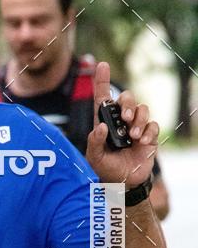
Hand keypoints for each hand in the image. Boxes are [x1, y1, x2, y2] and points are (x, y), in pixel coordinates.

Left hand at [86, 61, 158, 189]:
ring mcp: (136, 126)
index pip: (103, 98)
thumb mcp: (95, 158)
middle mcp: (121, 121)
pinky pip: (153, 124)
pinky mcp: (149, 135)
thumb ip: (94, 142)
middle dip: (127, 104)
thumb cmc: (106, 169)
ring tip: (134, 136)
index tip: (101, 65)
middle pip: (127, 98)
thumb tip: (100, 126)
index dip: (102, 81)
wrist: (124, 183)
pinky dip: (149, 131)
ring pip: (142, 109)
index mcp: (105, 122)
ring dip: (138, 120)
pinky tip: (142, 142)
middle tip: (125, 118)